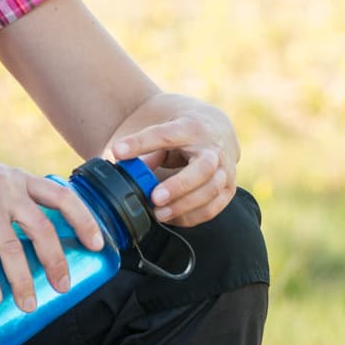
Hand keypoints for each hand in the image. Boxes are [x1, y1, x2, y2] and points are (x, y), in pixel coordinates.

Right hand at [0, 141, 107, 310]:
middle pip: (42, 229)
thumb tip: (38, 234)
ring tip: (28, 305)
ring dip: (22, 280)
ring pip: (11, 247)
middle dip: (56, 261)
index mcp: (22, 180)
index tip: (97, 245)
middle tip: (64, 287)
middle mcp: (8, 190)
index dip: (84, 221)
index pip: (64, 198)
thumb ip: (18, 197)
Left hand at [105, 109, 238, 228]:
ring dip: (184, 205)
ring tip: (158, 213)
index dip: (140, 143)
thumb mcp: (162, 129)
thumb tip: (123, 168)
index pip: (165, 134)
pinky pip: (213, 207)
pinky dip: (192, 216)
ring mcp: (225, 169)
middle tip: (154, 198)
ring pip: (210, 190)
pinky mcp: (228, 188)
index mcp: (191, 127)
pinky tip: (172, 217)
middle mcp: (213, 147)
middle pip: (203, 168)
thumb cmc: (180, 131)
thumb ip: (145, 147)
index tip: (117, 151)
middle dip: (179, 185)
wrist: (215, 129)